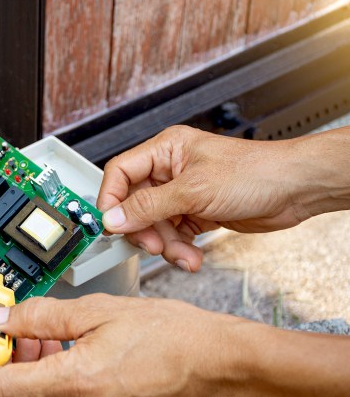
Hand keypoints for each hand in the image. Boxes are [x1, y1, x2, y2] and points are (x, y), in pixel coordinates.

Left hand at [0, 294, 244, 395]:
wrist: (210, 360)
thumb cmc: (170, 337)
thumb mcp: (99, 311)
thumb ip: (43, 316)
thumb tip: (4, 316)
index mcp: (72, 380)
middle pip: (10, 388)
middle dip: (3, 351)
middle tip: (11, 319)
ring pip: (31, 389)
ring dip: (24, 357)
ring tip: (39, 326)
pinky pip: (55, 390)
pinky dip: (46, 366)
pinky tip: (57, 341)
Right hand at [97, 125, 329, 270]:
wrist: (295, 190)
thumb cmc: (256, 172)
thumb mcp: (193, 191)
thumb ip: (149, 206)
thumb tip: (114, 218)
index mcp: (165, 150)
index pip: (121, 173)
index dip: (111, 199)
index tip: (110, 224)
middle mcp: (170, 171)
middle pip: (136, 205)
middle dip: (145, 230)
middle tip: (154, 245)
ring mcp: (183, 194)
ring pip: (155, 225)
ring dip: (167, 245)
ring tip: (183, 255)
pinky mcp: (196, 213)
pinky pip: (174, 235)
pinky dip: (180, 249)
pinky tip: (192, 256)